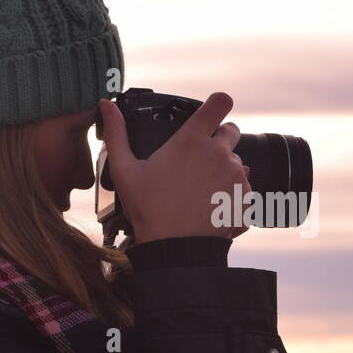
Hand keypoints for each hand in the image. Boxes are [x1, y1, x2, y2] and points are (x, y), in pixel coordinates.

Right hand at [98, 92, 252, 243]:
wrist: (175, 250)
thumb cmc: (149, 210)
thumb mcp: (125, 170)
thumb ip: (117, 134)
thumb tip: (106, 104)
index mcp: (192, 140)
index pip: (219, 102)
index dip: (216, 103)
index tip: (211, 110)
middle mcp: (219, 153)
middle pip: (231, 131)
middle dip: (218, 139)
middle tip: (197, 159)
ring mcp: (236, 175)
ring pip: (237, 161)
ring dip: (223, 169)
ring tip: (199, 189)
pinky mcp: (246, 197)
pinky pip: (243, 187)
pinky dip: (231, 193)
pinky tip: (211, 205)